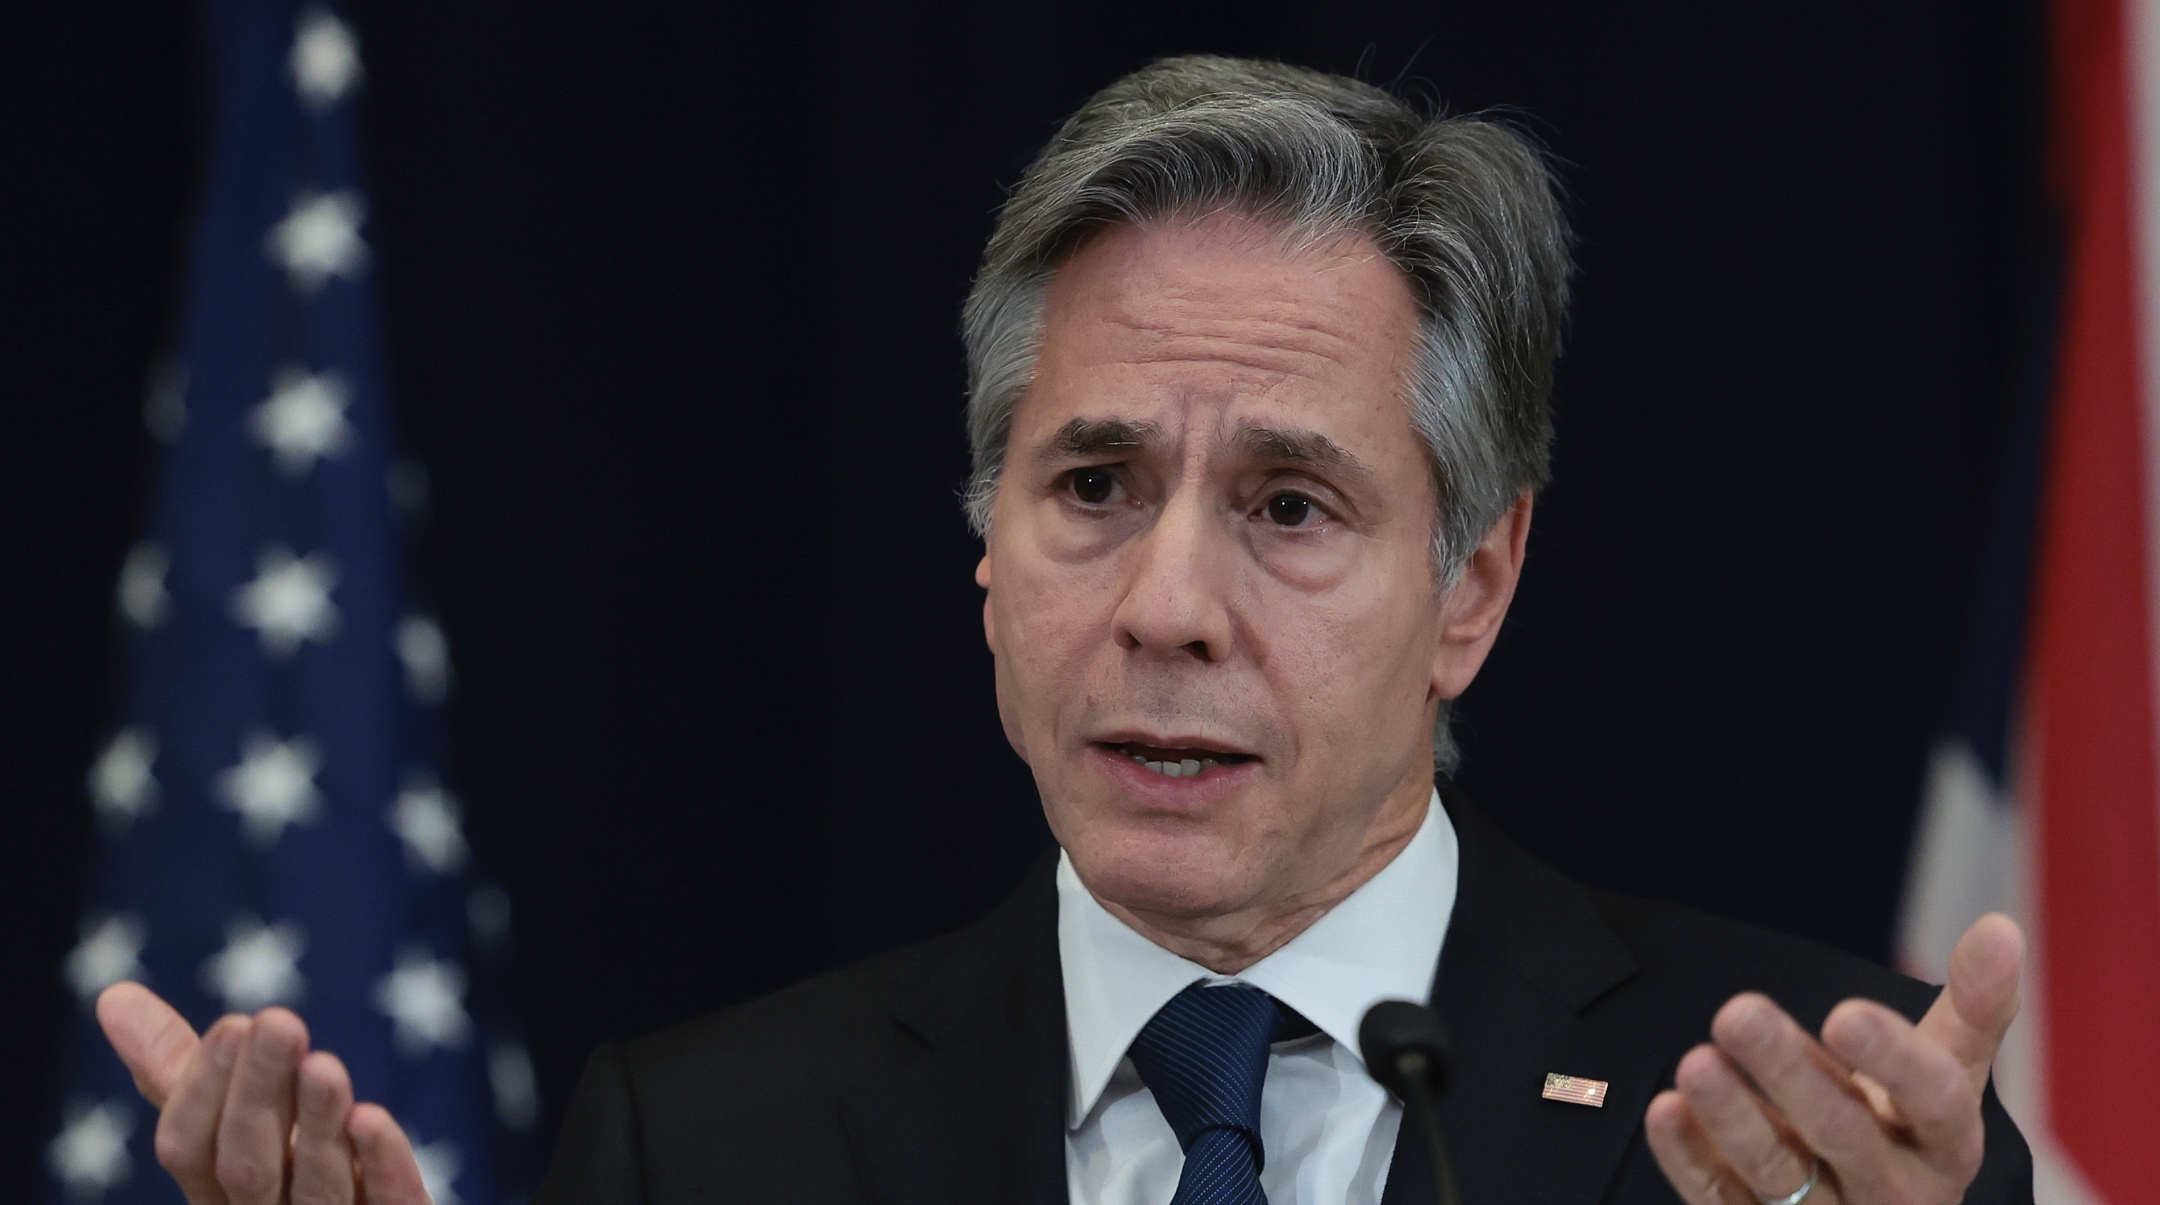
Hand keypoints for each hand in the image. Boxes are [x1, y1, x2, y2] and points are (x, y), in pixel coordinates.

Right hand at [96, 982, 432, 1204]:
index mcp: (216, 1187)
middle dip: (260, 1094)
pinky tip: (374, 1120)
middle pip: (247, 1166)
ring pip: (315, 1187)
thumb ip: (182, 1071)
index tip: (233, 1024)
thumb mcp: (232, 1119)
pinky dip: (380, 1166)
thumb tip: (112, 995)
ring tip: (325, 1064)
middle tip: (279, 1021)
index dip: (203, 1091)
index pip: (189, 1148)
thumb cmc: (286, 1168)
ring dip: (316, 1126)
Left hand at [1643, 913, 2022, 1204]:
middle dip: (1789, 1072)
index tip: (1845, 1014)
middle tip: (1737, 1012)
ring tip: (1695, 1062)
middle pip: (1842, 1132)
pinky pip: (1722, 1199)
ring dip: (1733, 1117)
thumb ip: (1972, 1007)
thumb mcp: (1950, 1073)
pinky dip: (1689, 1157)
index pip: (1934, 1101)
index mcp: (1945, 1144)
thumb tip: (2000, 926)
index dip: (1894, 1060)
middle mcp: (1893, 1191)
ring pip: (1778, 1173)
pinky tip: (1665, 1109)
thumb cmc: (1910, 1129)